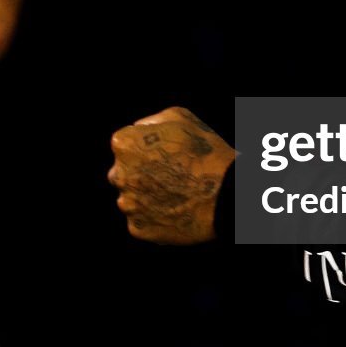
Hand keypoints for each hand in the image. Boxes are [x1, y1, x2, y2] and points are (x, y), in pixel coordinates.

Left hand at [108, 108, 234, 243]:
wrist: (227, 194)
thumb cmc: (206, 152)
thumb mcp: (179, 118)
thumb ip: (150, 122)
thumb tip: (137, 130)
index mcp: (124, 144)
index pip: (124, 145)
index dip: (145, 149)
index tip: (164, 155)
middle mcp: (119, 174)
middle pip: (123, 174)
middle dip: (140, 175)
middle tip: (169, 178)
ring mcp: (127, 204)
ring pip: (130, 200)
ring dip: (145, 199)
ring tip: (175, 197)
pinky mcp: (137, 228)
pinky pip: (140, 223)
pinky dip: (153, 220)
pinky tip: (174, 213)